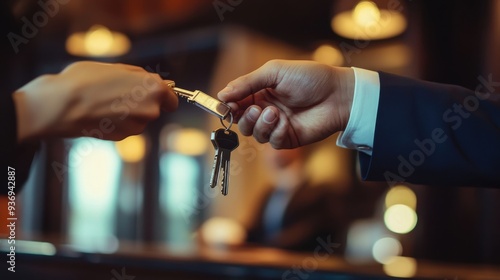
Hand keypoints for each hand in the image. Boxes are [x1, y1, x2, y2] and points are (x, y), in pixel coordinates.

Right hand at [13, 61, 177, 141]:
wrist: (61, 105)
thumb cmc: (85, 80)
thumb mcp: (116, 68)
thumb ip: (140, 76)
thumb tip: (156, 82)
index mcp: (153, 88)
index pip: (171, 98)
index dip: (163, 96)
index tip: (153, 96)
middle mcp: (151, 109)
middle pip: (155, 109)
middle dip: (142, 103)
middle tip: (118, 94)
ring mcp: (137, 125)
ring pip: (140, 119)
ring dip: (128, 113)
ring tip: (104, 102)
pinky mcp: (124, 137)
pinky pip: (126, 128)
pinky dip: (118, 123)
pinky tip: (100, 114)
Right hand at [217, 60, 354, 148]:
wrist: (337, 95)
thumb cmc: (309, 78)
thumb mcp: (274, 72)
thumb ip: (247, 83)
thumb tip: (221, 94)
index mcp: (260, 91)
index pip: (235, 101)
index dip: (227, 105)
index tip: (224, 106)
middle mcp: (265, 109)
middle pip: (241, 121)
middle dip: (243, 117)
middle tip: (256, 109)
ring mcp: (276, 125)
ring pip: (254, 134)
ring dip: (260, 124)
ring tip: (274, 113)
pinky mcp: (287, 138)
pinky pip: (271, 142)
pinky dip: (275, 132)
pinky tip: (285, 122)